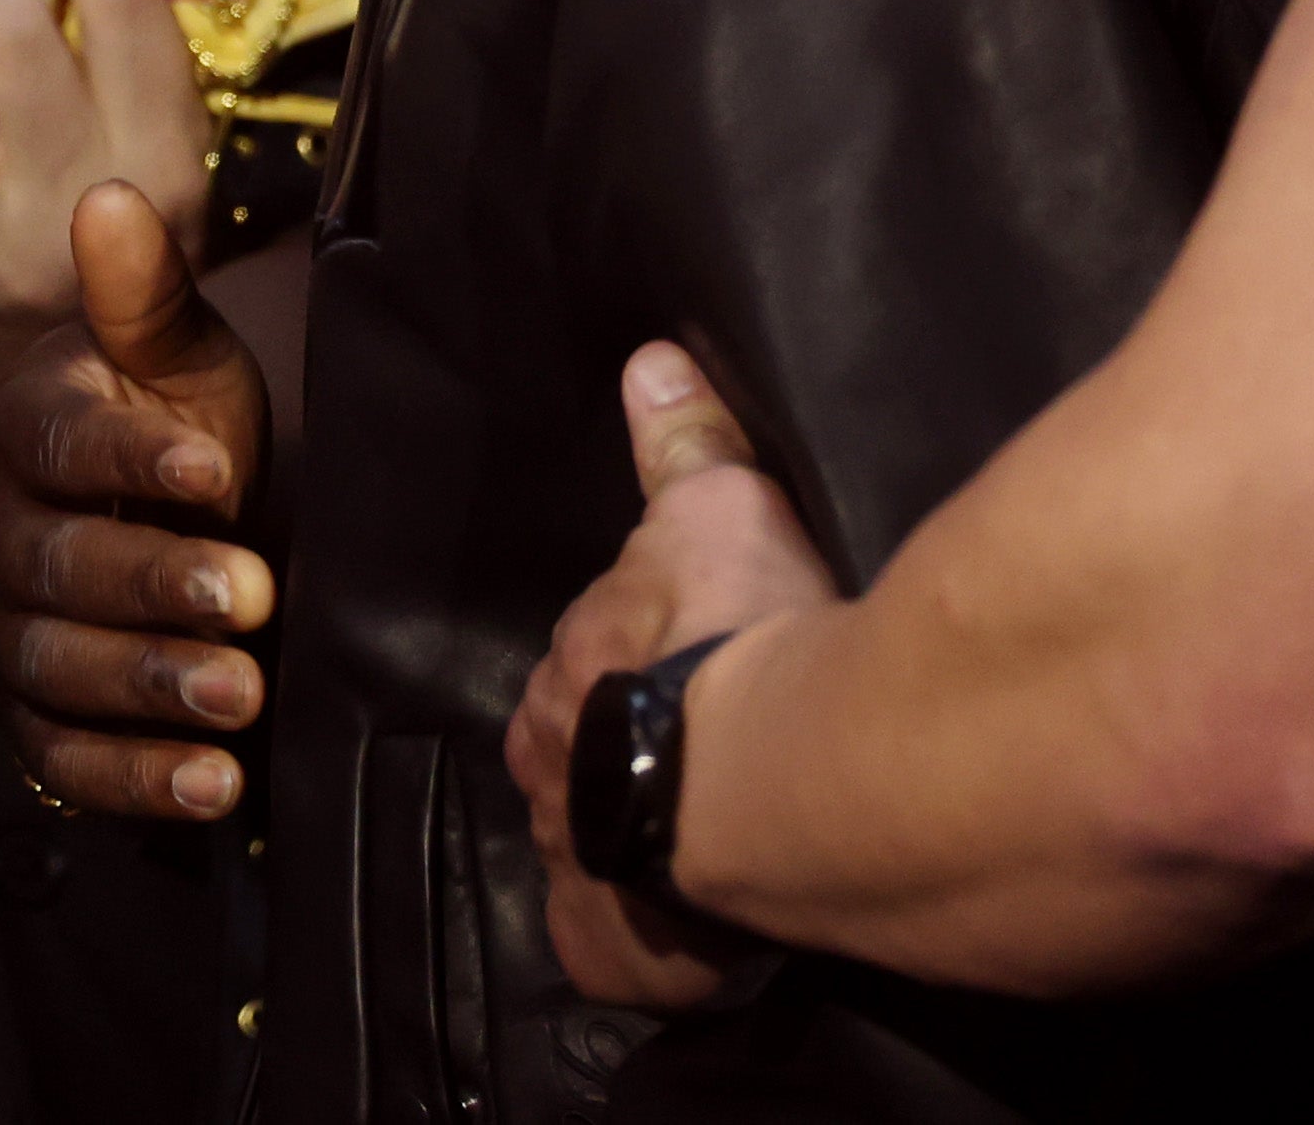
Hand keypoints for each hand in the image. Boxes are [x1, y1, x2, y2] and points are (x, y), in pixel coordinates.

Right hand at [0, 182, 273, 816]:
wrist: (179, 525)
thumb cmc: (180, 427)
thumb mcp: (182, 357)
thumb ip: (146, 295)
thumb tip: (112, 199)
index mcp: (26, 433)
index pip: (65, 446)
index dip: (135, 458)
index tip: (218, 472)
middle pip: (58, 568)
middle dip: (153, 584)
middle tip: (249, 594)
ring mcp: (12, 634)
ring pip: (60, 667)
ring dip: (151, 685)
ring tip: (243, 692)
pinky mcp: (39, 722)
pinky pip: (70, 760)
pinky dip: (138, 778)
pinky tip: (215, 785)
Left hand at [507, 343, 837, 1011]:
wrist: (770, 773)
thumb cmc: (739, 631)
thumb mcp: (715, 506)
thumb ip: (683, 443)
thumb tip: (650, 363)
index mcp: (559, 671)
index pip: (578, 667)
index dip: (621, 672)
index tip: (668, 678)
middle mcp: (544, 770)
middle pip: (570, 760)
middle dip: (611, 760)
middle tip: (688, 761)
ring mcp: (574, 862)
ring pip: (588, 849)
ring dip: (628, 842)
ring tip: (693, 846)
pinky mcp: (616, 947)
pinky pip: (616, 949)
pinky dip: (639, 946)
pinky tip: (678, 940)